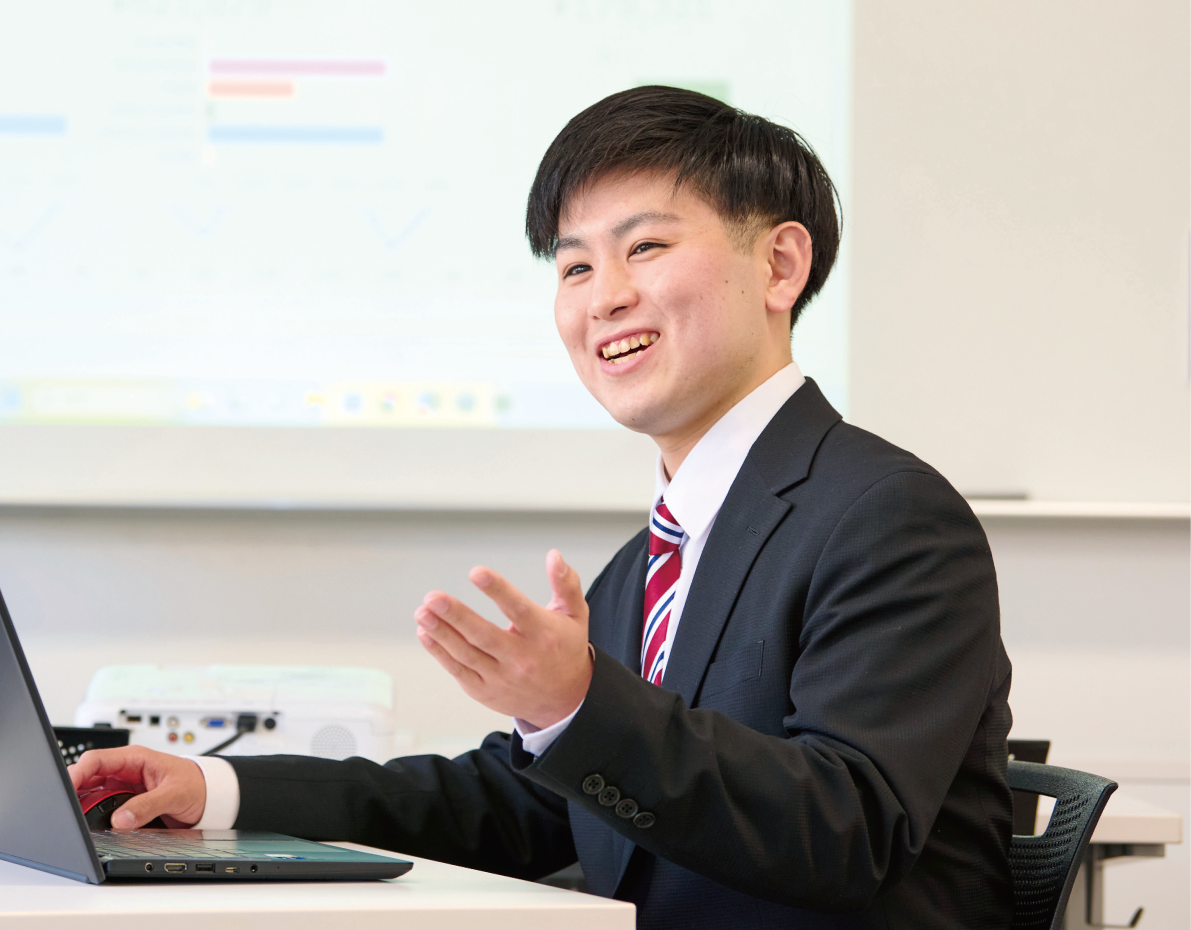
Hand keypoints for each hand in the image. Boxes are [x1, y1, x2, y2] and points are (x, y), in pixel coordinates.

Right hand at [69, 746, 206, 828]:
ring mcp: (122, 786)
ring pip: (90, 794)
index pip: (96, 760)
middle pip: (87, 777)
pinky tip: (91, 824)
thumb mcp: (176, 794)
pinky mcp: (123, 801)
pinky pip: (100, 806)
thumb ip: (149, 805)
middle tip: (68, 811)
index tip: (64, 789)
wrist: (210, 794)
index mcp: (136, 758)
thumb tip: (121, 819)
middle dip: (74, 792)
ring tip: (78, 820)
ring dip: (83, 806)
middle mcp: (125, 770)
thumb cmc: (197, 784)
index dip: (76, 773)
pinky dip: (93, 815)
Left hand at [415, 549, 592, 729]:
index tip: (477, 572)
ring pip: (466, 654)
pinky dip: (439, 653)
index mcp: (542, 634)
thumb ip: (565, 583)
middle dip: (456, 616)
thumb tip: (553, 556)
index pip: (517, 609)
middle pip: (483, 635)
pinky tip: (426, 633)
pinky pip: (458, 670)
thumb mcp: (575, 615)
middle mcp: (521, 657)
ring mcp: (500, 677)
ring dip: (441, 632)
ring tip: (423, 611)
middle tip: (433, 597)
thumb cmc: (565, 649)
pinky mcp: (484, 690)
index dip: (497, 590)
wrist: (564, 700)